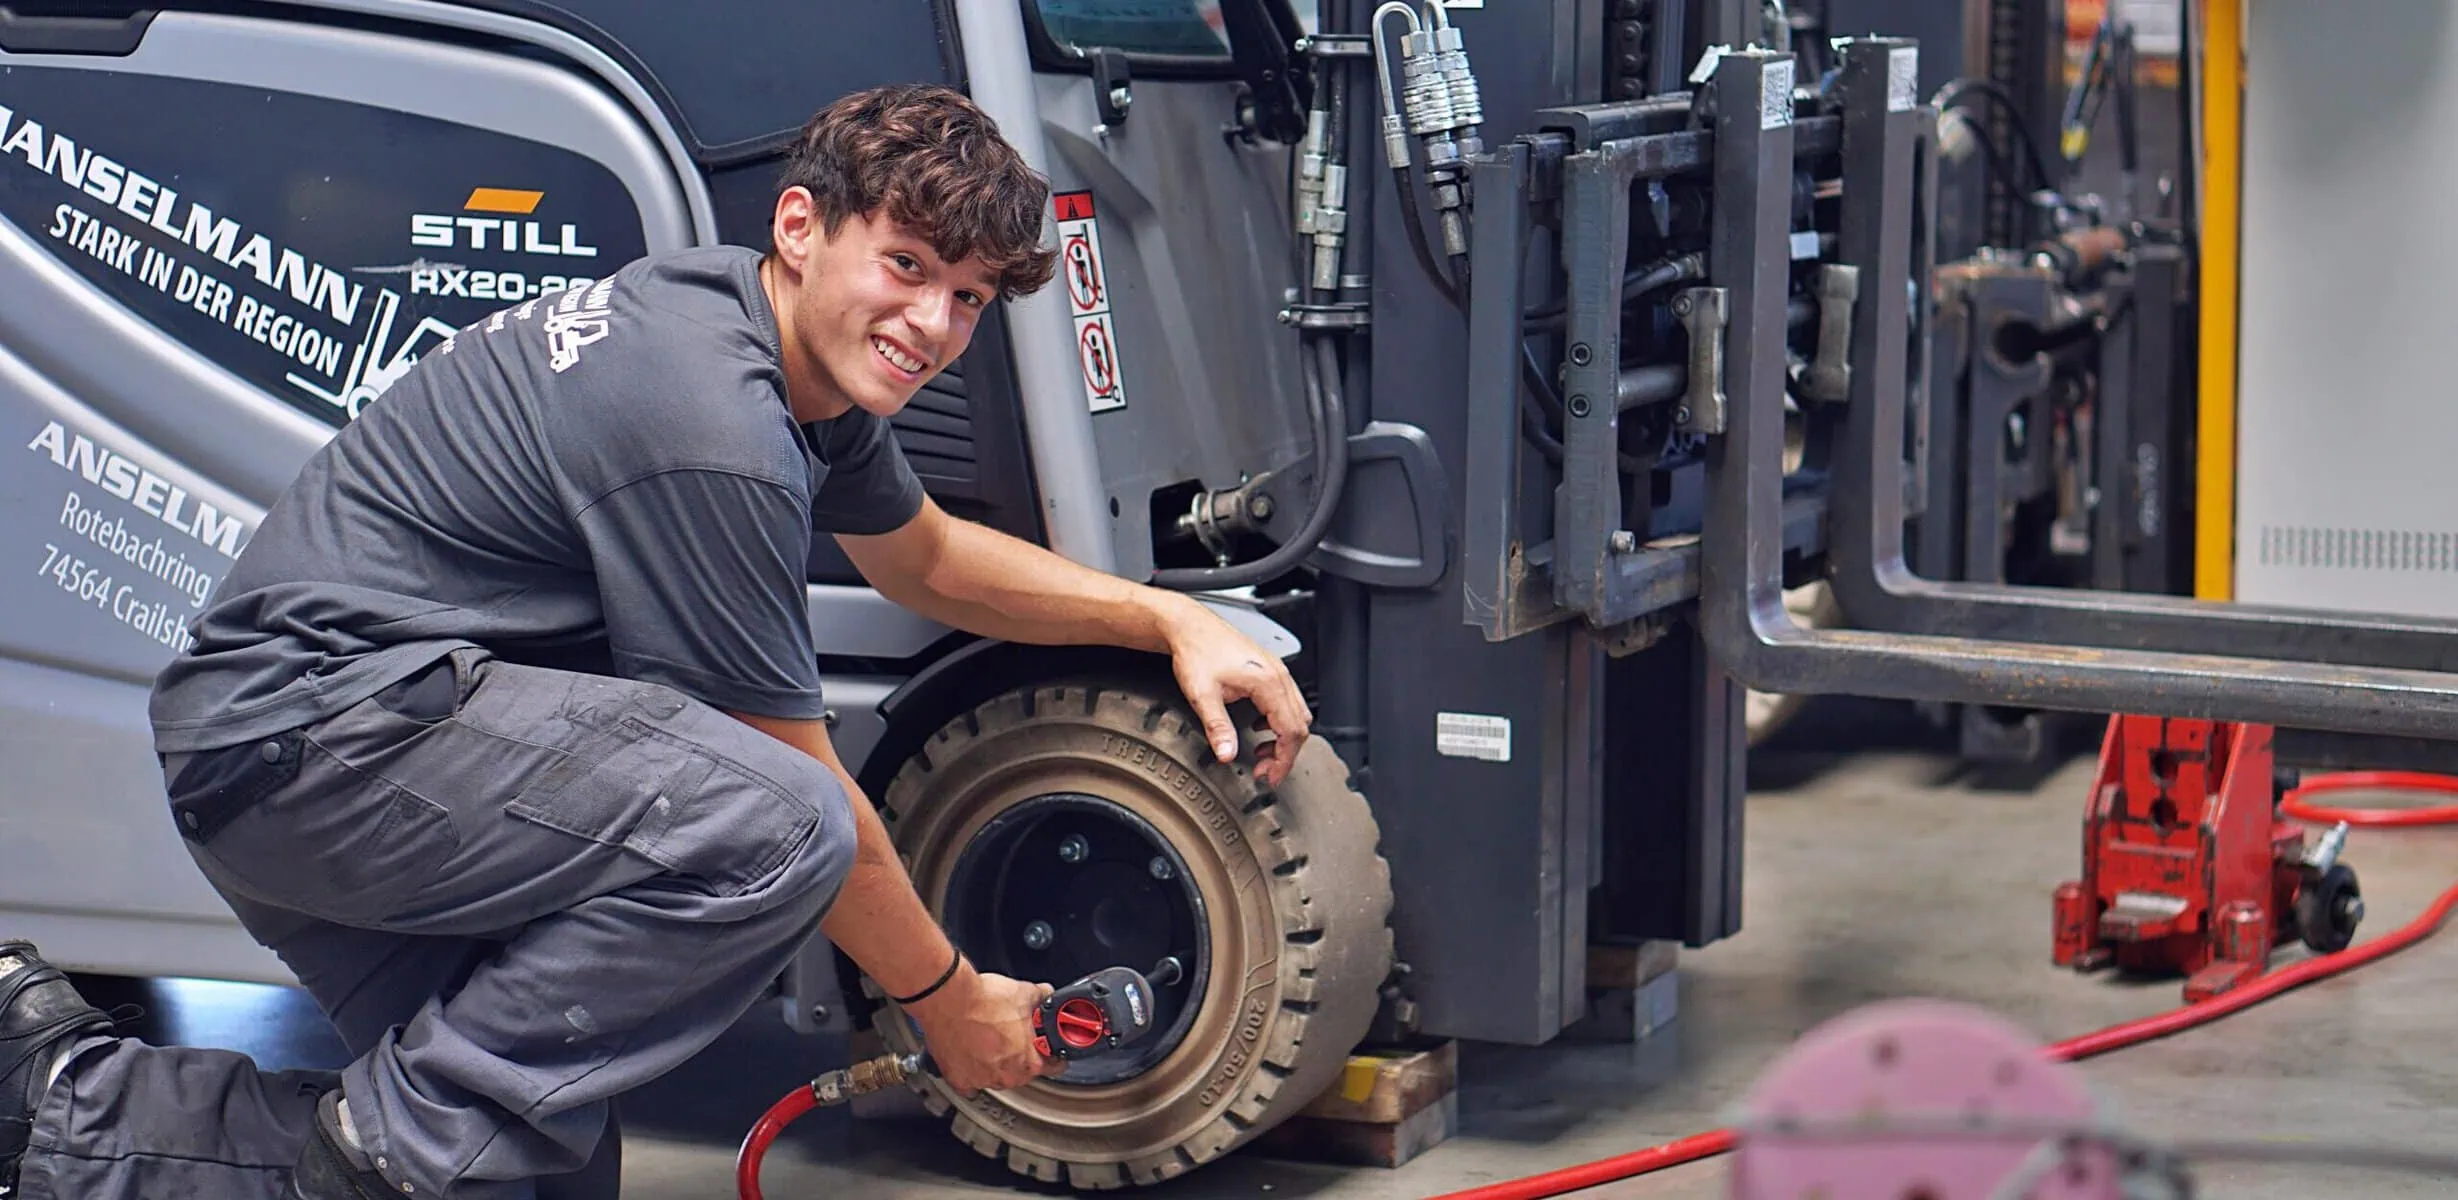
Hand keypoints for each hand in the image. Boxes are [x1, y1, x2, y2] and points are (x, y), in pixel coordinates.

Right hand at [905, 965, 1064, 1095]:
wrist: (949, 998)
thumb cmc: (983, 999)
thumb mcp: (1024, 992)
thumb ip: (1041, 998)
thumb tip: (1046, 996)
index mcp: (1028, 1061)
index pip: (1053, 1067)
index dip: (1051, 1055)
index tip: (1046, 1050)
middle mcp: (1006, 1076)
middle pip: (1022, 1073)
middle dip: (1020, 1056)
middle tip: (1011, 1036)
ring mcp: (981, 1080)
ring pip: (995, 1078)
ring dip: (995, 1064)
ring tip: (987, 1040)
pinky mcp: (958, 1079)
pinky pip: (969, 1084)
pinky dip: (970, 1072)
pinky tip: (969, 1055)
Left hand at [1161, 602, 1312, 786]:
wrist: (1191, 626)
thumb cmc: (1197, 652)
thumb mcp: (1202, 696)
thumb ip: (1218, 728)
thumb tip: (1227, 754)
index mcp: (1268, 683)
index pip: (1291, 731)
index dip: (1284, 760)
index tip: (1271, 777)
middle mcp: (1279, 675)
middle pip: (1300, 725)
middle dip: (1285, 754)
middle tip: (1265, 771)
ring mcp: (1277, 671)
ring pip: (1297, 714)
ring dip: (1284, 738)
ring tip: (1262, 753)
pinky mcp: (1270, 670)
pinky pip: (1288, 702)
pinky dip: (1280, 721)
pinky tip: (1259, 727)